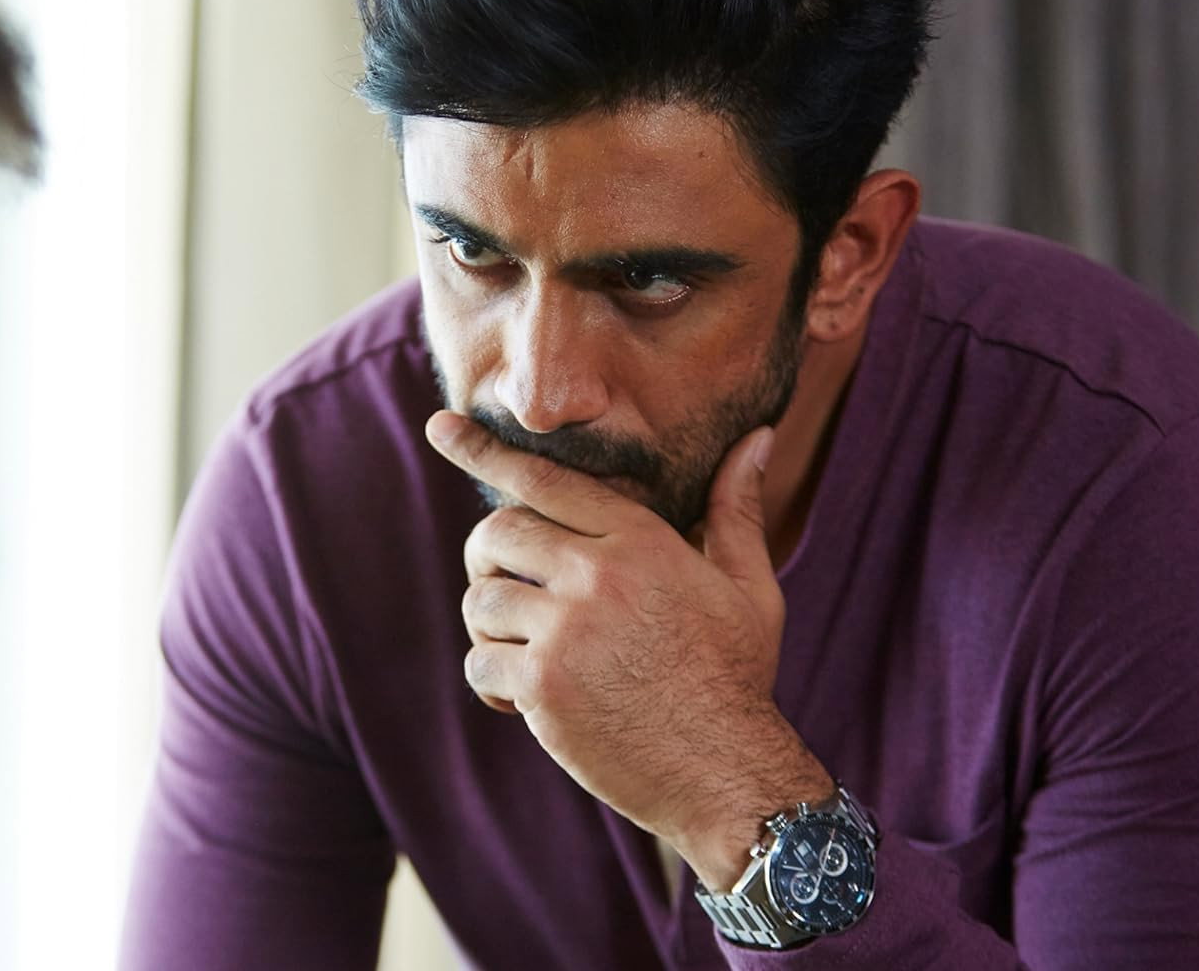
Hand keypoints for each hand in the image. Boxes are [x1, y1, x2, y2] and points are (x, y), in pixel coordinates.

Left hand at [425, 410, 831, 889]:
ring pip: (479, 601)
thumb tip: (757, 438)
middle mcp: (598, 574)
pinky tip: (525, 702)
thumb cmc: (736, 677)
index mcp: (641, 541)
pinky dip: (492, 683)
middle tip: (507, 590)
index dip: (485, 451)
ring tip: (529, 654)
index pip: (546, 481)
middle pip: (496, 532)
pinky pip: (480, 664)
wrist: (728, 771)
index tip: (441, 426)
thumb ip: (735, 509)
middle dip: (487, 558)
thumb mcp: (748, 586)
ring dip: (491, 628)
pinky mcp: (544, 685)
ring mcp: (567, 630)